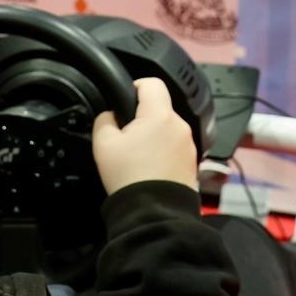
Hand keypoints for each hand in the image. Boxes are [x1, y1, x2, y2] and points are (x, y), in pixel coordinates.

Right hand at [92, 78, 198, 195]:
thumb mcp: (103, 144)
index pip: (152, 82)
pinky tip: (150, 167)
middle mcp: (180, 126)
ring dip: (153, 135)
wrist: (154, 213)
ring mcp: (189, 144)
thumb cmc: (129, 176)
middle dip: (142, 117)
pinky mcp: (192, 161)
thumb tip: (111, 115)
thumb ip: (104, 120)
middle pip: (160, 108)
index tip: (124, 101)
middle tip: (124, 136)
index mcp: (160, 115)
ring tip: (137, 156)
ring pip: (167, 128)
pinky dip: (163, 151)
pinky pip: (175, 146)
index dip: (135, 86)